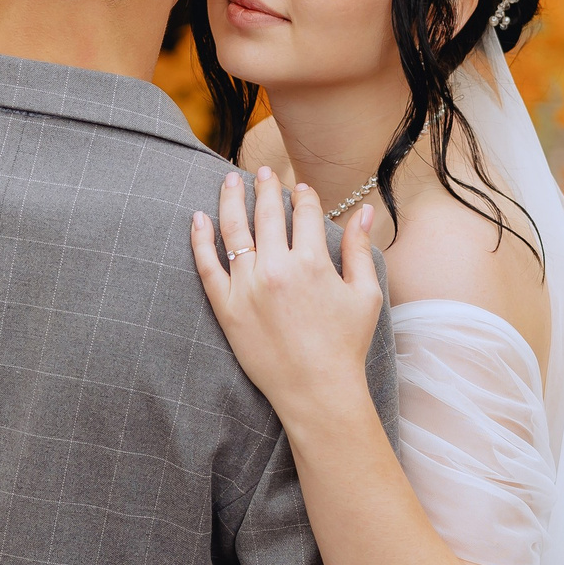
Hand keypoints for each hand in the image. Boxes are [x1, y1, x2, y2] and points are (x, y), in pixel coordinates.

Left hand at [192, 167, 383, 429]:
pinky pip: (207, 266)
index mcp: (313, 262)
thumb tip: (365, 212)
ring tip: (230, 181)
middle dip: (266, 187)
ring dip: (231, 200)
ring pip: (234, 231)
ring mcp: (247, 288)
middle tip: (262, 172)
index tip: (300, 188)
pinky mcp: (225, 308)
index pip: (304, 213)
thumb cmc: (346, 345)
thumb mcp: (365, 295)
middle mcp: (277, 269)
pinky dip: (200, 239)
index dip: (303, 196)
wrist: (316, 391)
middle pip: (268, 214)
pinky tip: (198, 217)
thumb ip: (360, 250)